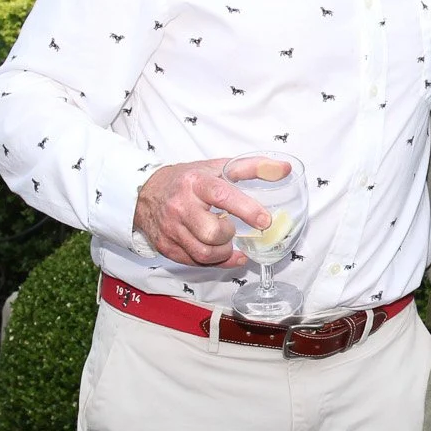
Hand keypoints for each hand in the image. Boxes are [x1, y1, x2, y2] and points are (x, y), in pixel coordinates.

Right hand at [133, 158, 270, 267]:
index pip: (222, 196)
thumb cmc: (188, 180)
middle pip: (212, 232)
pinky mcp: (166, 246)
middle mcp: (180, 205)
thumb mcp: (217, 168)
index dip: (246, 210)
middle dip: (229, 235)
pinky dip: (214, 263)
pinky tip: (223, 255)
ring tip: (226, 242)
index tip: (264, 221)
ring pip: (203, 253)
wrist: (146, 192)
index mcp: (195, 182)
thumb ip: (253, 167)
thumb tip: (284, 168)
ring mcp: (170, 228)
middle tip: (232, 229)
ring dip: (223, 253)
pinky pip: (194, 263)